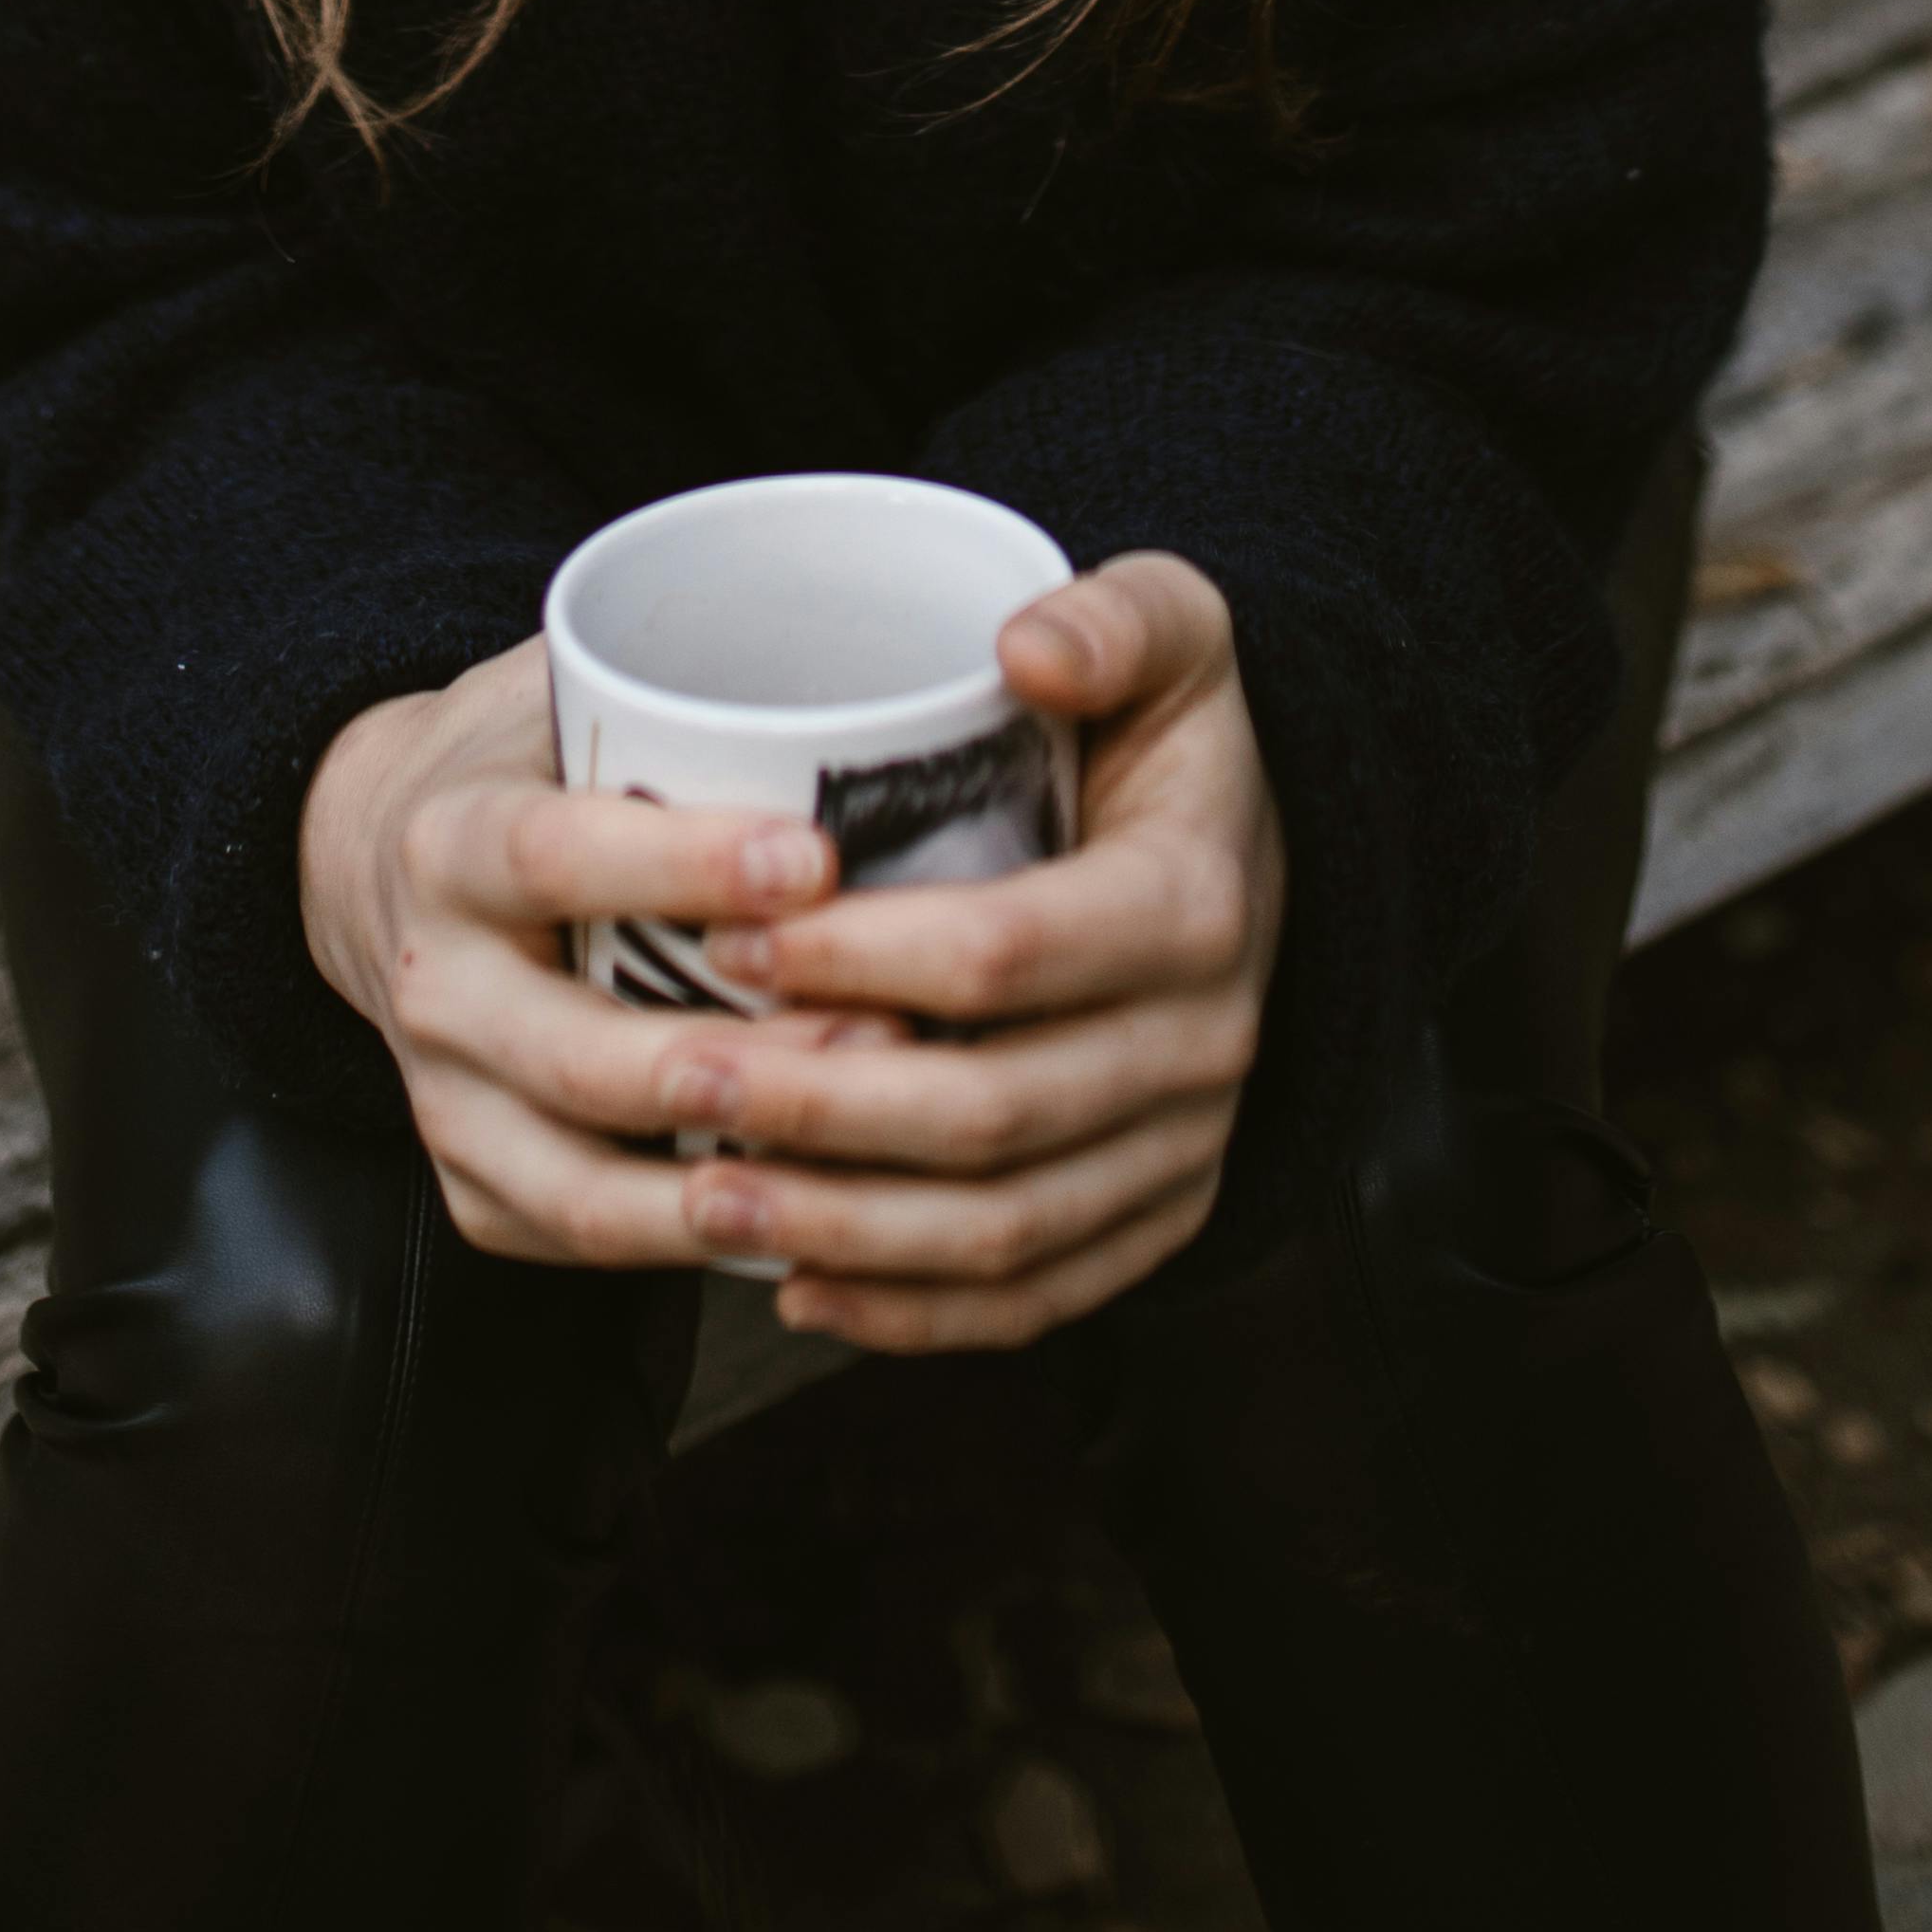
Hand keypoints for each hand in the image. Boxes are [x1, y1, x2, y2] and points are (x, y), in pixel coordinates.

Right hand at [299, 635, 901, 1275]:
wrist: (380, 867)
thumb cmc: (521, 764)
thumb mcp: (561, 691)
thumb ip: (670, 684)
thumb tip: (865, 666)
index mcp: (448, 841)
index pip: (553, 856)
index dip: (682, 865)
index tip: (816, 859)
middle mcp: (431, 982)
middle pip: (577, 1052)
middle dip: (735, 1060)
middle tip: (889, 1039)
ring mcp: (444, 1101)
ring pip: (581, 1179)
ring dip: (727, 1182)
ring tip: (861, 1155)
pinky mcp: (472, 1186)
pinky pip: (583, 1238)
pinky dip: (695, 1248)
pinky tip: (807, 1225)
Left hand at [664, 553, 1283, 1353]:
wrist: (1256, 848)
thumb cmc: (1169, 730)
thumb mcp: (1174, 628)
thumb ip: (1114, 616)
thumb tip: (1022, 646)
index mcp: (1193, 905)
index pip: (1005, 952)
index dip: (858, 955)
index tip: (728, 933)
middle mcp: (1204, 1046)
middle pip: (991, 1110)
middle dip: (819, 1106)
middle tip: (675, 1074)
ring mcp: (1185, 1149)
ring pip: (1004, 1228)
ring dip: (843, 1230)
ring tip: (703, 1197)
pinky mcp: (1159, 1217)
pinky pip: (1038, 1297)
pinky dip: (914, 1314)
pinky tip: (794, 1289)